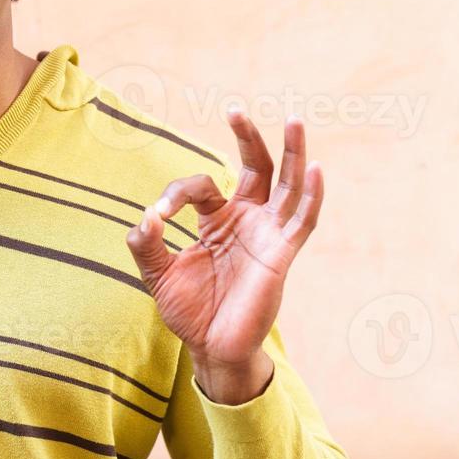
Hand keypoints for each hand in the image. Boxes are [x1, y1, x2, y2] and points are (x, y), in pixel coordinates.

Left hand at [125, 108, 322, 403]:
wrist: (212, 349)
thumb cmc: (190, 312)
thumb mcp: (158, 275)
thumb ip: (145, 245)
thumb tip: (143, 217)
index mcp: (218, 220)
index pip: (201, 186)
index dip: (177, 192)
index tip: (157, 214)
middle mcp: (247, 221)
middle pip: (257, 168)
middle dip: (248, 138)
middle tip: (234, 109)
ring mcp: (267, 235)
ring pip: (288, 184)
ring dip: (294, 153)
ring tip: (294, 119)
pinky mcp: (282, 254)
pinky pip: (302, 219)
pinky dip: (311, 194)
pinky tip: (314, 168)